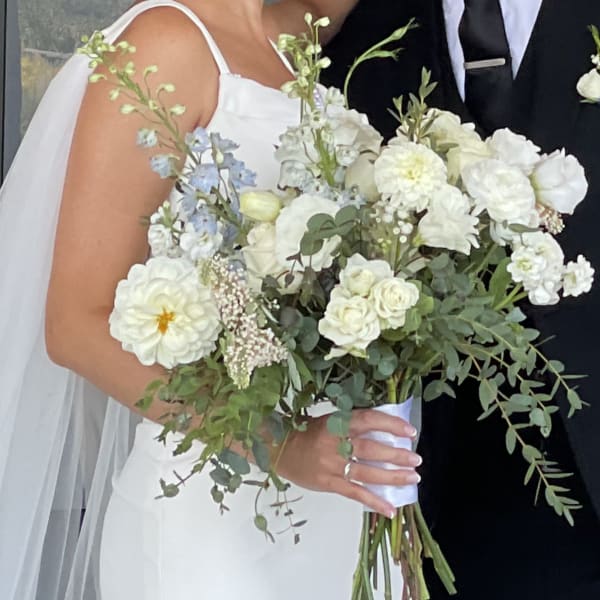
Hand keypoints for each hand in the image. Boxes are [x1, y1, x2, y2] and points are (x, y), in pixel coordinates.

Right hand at [275, 409, 421, 517]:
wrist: (280, 449)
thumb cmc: (308, 433)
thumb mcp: (330, 421)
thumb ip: (353, 424)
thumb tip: (386, 432)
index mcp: (336, 422)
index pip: (368, 420)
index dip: (390, 424)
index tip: (410, 431)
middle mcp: (335, 442)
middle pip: (370, 448)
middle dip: (396, 455)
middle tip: (416, 459)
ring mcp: (331, 464)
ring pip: (366, 472)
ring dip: (392, 476)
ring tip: (413, 478)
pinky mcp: (328, 483)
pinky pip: (355, 493)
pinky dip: (374, 501)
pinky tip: (390, 509)